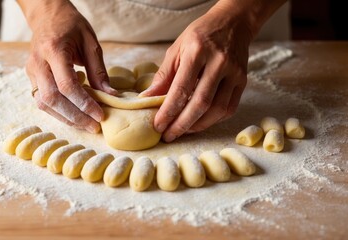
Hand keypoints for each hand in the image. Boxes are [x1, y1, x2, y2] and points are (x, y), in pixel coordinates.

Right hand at [19, 0, 115, 132]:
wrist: (47, 15)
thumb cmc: (71, 25)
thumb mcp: (90, 42)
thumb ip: (99, 70)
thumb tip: (110, 95)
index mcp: (53, 50)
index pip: (67, 85)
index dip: (83, 104)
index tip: (99, 115)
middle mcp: (38, 62)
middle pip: (52, 99)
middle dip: (74, 117)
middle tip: (93, 126)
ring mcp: (31, 71)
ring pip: (44, 104)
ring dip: (65, 118)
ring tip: (86, 124)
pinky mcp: (31, 78)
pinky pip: (42, 101)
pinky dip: (58, 111)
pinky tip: (74, 114)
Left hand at [140, 0, 274, 141]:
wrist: (233, 23)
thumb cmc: (200, 35)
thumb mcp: (176, 49)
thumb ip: (163, 76)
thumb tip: (147, 99)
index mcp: (198, 51)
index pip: (181, 89)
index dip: (168, 111)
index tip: (158, 125)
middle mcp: (219, 62)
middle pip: (200, 103)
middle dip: (182, 124)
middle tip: (169, 136)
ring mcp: (234, 73)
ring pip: (217, 109)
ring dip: (198, 126)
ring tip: (182, 131)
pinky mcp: (243, 81)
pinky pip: (229, 108)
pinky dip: (213, 120)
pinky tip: (199, 122)